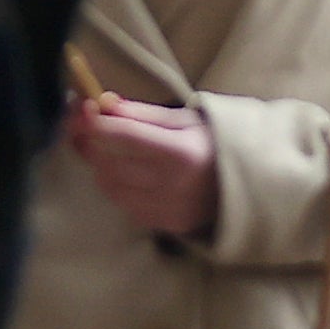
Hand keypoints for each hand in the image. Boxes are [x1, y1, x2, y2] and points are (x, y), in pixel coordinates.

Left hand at [63, 92, 217, 241]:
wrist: (248, 185)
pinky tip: (124, 171)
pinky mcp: (162, 224)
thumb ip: (143, 114)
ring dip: (100, 164)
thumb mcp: (186, 119)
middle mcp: (172, 185)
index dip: (95, 122)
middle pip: (110, 163)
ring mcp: (166, 209)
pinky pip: (122, 203)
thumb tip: (103, 104)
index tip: (80, 108)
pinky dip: (115, 185)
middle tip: (85, 124)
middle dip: (91, 141)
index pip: (124, 136)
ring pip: (110, 186)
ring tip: (108, 147)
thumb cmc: (213, 144)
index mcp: (182, 152)